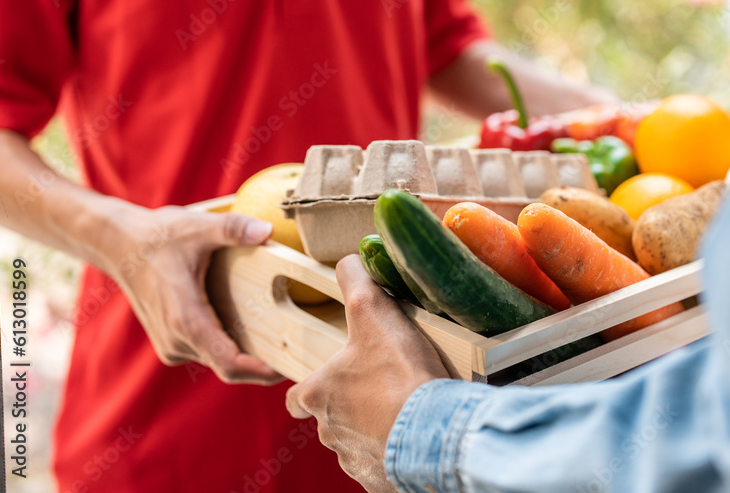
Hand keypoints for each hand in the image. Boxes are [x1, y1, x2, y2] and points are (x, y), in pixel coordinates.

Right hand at [107, 205, 283, 384]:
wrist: (119, 244)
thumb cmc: (159, 236)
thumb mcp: (198, 226)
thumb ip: (234, 229)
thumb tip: (267, 230)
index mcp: (185, 319)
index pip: (227, 362)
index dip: (259, 372)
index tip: (288, 368)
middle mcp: (177, 340)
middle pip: (228, 368)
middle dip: (262, 368)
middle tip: (301, 358)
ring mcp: (172, 345)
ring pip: (218, 361)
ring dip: (247, 357)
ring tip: (287, 344)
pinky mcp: (172, 342)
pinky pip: (208, 352)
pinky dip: (231, 347)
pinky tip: (257, 332)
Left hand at [285, 255, 448, 489]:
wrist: (433, 431)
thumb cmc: (398, 372)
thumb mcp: (373, 310)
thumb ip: (355, 280)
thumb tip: (347, 259)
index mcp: (319, 394)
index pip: (297, 396)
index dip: (309, 387)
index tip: (326, 380)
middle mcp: (329, 430)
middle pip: (331, 419)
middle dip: (351, 406)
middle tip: (381, 388)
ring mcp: (354, 458)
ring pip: (356, 442)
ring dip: (374, 429)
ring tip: (404, 410)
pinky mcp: (380, 480)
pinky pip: (383, 465)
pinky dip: (395, 451)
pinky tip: (416, 434)